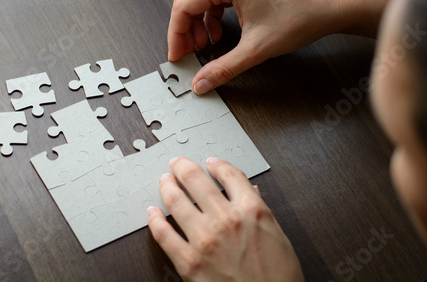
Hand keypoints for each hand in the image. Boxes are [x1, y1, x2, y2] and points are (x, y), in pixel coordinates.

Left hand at [148, 157, 303, 280]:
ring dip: (167, 185)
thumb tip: (250, 192)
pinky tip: (152, 212)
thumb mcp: (278, 237)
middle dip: (183, 166)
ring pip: (176, 200)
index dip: (217, 163)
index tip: (211, 162)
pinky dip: (154, 219)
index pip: (229, 174)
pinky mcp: (188, 262)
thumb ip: (260, 211)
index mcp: (252, 210)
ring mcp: (204, 240)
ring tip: (164, 180)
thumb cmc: (279, 278)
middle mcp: (226, 220)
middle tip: (177, 163)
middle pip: (196, 179)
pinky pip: (163, 234)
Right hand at [167, 0, 391, 93]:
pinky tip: (217, 34)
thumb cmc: (300, 18)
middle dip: (183, 28)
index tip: (177, 54)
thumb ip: (223, 68)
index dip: (176, 34)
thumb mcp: (256, 50)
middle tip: (186, 51)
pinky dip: (211, 17)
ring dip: (197, 22)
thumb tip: (201, 82)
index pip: (184, 5)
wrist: (328, 8)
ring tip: (204, 45)